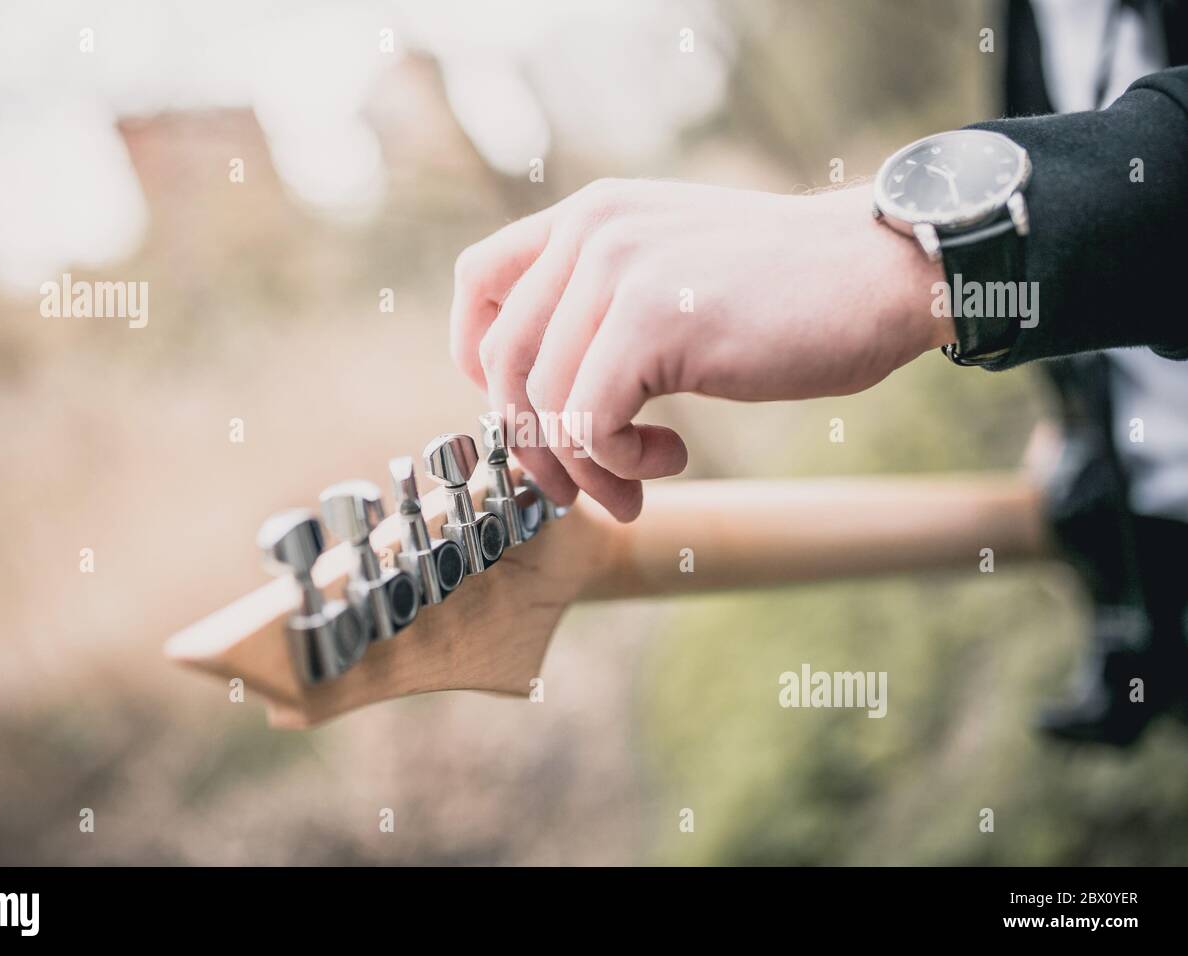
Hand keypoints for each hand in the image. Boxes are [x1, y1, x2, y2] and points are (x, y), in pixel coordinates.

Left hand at [450, 178, 946, 520]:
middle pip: (501, 360)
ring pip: (543, 402)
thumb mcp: (675, 274)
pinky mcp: (654, 318)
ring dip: (585, 466)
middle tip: (581, 488)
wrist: (884, 271)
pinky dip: (617, 461)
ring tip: (638, 482)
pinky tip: (673, 455)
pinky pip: (589, 421)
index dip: (478, 361)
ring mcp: (620, 269)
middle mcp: (593, 230)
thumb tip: (540, 397)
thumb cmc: (788, 293)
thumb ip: (606, 307)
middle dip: (533, 444)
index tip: (525, 414)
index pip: (478, 281)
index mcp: (591, 216)